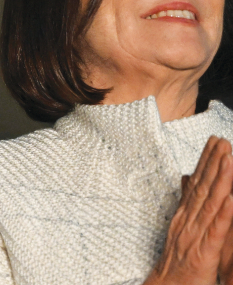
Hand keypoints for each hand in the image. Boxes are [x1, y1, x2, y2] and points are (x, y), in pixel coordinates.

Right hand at [147, 136, 232, 284]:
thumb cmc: (177, 264)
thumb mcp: (180, 229)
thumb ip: (185, 204)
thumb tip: (187, 179)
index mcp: (185, 216)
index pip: (197, 183)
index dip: (206, 161)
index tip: (215, 142)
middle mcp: (188, 221)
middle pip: (203, 188)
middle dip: (213, 162)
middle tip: (223, 141)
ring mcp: (195, 236)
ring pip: (210, 203)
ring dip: (221, 180)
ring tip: (229, 159)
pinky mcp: (204, 252)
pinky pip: (217, 230)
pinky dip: (224, 213)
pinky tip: (232, 198)